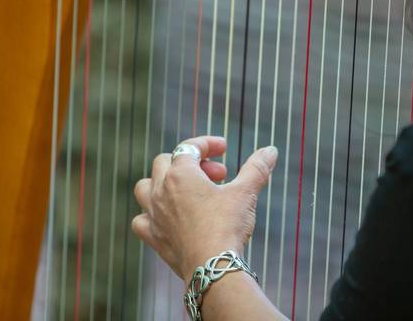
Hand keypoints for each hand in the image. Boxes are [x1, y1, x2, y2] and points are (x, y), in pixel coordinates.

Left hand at [131, 135, 278, 279]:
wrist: (213, 267)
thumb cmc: (227, 226)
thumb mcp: (245, 193)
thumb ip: (257, 168)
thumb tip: (271, 150)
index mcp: (180, 174)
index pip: (189, 147)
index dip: (207, 144)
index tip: (223, 148)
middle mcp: (160, 191)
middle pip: (166, 162)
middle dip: (191, 163)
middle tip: (216, 176)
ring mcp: (153, 215)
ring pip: (145, 187)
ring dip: (163, 183)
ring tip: (186, 191)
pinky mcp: (153, 237)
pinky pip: (140, 220)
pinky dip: (150, 215)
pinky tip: (167, 218)